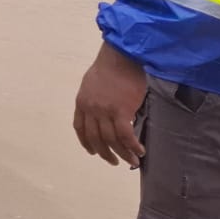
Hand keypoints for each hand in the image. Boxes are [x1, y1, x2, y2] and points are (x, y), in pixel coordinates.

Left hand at [73, 42, 146, 166]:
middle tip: (114, 162)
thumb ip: (94, 100)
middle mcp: (91, 109)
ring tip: (132, 161)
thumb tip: (104, 114)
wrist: (120, 57)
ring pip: (112, 140)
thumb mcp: (91, 84)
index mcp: (81, 102)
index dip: (86, 143)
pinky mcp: (121, 111)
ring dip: (122, 154)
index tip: (93, 152)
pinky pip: (126, 135)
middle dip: (105, 153)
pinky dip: (132, 146)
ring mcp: (105, 111)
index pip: (80, 128)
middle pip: (95, 138)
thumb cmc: (110, 67)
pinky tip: (140, 151)